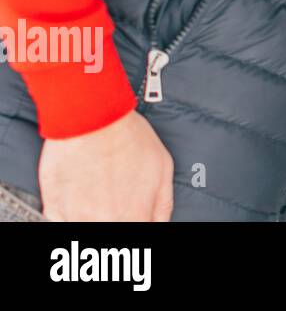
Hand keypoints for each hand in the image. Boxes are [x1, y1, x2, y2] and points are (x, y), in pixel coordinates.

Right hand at [38, 110, 173, 220]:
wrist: (91, 116)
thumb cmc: (126, 134)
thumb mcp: (163, 166)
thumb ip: (162, 203)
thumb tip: (160, 222)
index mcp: (136, 214)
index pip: (141, 236)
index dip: (139, 224)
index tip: (136, 218)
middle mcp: (107, 221)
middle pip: (114, 233)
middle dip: (117, 221)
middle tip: (114, 204)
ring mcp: (78, 217)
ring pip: (86, 231)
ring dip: (92, 219)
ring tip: (97, 199)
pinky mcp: (54, 208)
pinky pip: (60, 224)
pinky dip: (68, 218)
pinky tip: (78, 201)